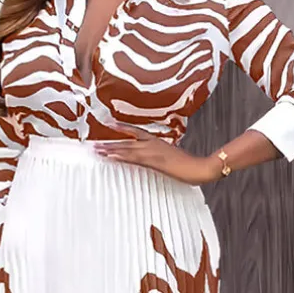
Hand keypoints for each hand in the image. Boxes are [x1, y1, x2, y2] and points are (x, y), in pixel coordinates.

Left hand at [95, 129, 219, 184]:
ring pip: (126, 149)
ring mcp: (152, 152)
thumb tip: (158, 158)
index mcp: (158, 142)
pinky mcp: (153, 161)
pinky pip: (133, 158)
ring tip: (96, 150)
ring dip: (110, 150)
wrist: (200, 167)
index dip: (123, 129)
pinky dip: (120, 156)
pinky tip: (110, 156)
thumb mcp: (175, 158)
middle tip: (93, 145)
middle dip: (110, 143)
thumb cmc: (191, 165)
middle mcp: (153, 144)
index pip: (137, 132)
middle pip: (127, 142)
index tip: (110, 125)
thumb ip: (165, 156)